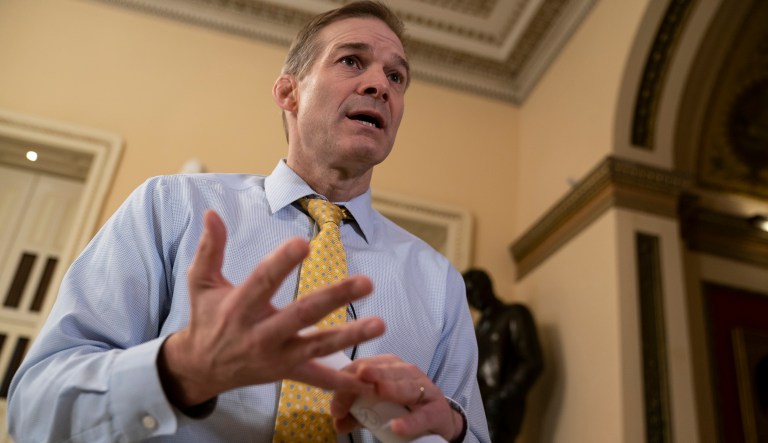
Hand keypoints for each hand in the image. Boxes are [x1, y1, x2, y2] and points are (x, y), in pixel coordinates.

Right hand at [158, 210, 384, 407]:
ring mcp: (276, 356)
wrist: (200, 368)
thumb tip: (212, 213)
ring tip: (380, 323)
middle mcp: (260, 333)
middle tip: (366, 282)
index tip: (304, 243)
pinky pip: (317, 379)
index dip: (282, 262)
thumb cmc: (206, 318)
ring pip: (317, 346)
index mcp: (239, 306)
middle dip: (335, 297)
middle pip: (302, 314)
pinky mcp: (286, 373)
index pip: (263, 281)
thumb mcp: (200, 282)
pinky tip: (367, 381)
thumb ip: (210, 248)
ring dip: (350, 336)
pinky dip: (342, 382)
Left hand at [330, 355, 463, 440]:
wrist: (438, 419)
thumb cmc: (404, 408)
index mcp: (389, 367)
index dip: (348, 381)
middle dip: (370, 376)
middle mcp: (406, 372)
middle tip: (357, 378)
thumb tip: (337, 422)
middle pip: (385, 371)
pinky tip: (397, 426)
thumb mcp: (377, 409)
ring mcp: (424, 389)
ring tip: (379, 390)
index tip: (336, 406)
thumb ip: (356, 413)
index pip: (364, 366)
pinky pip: (421, 416)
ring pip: (406, 387)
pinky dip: (409, 421)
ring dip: (392, 388)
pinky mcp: (436, 410)